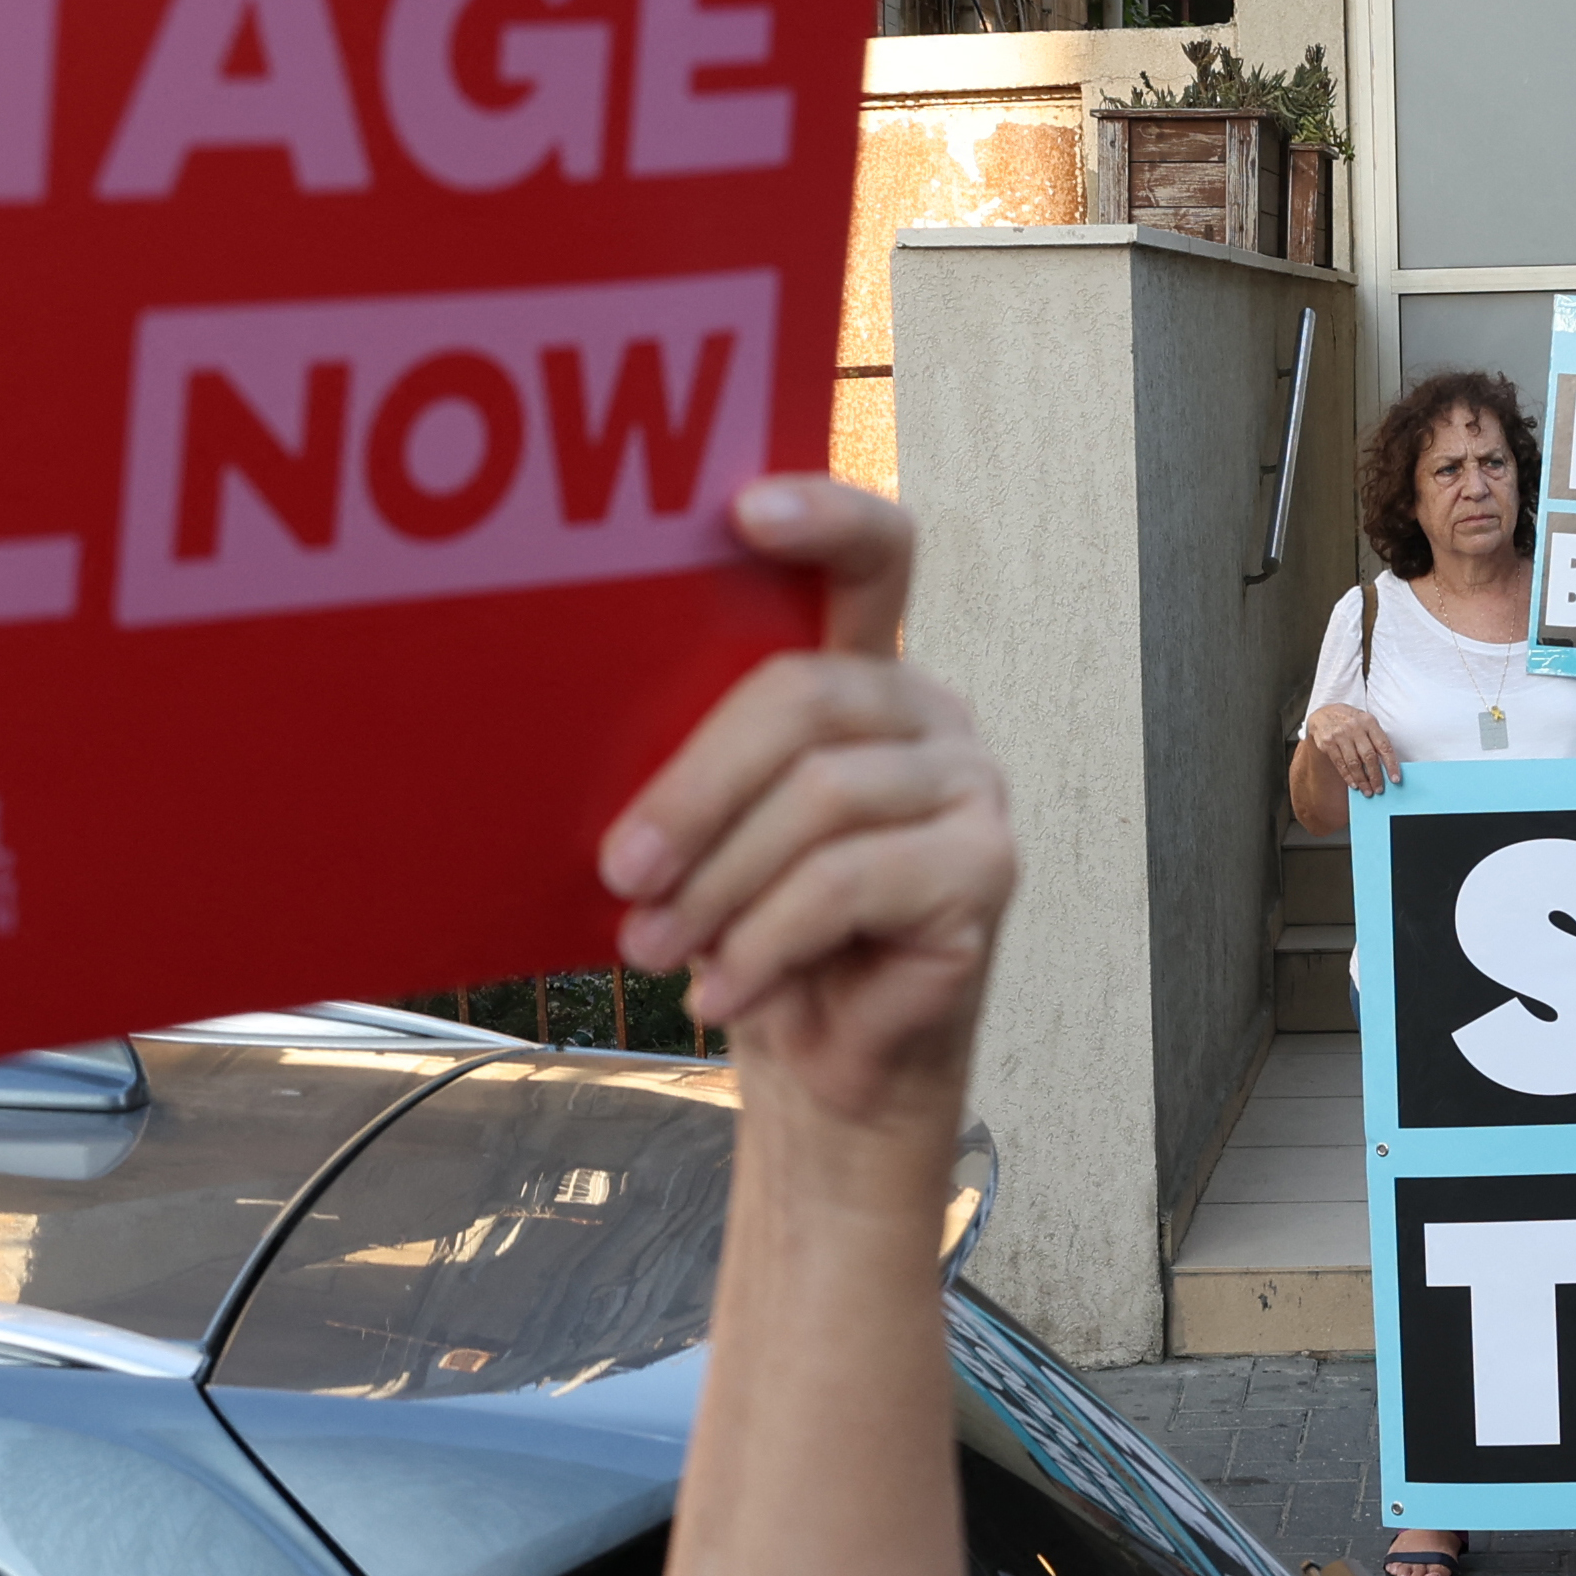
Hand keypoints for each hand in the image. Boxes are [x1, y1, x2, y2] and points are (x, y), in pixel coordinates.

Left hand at [606, 480, 1014, 1136]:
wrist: (831, 1064)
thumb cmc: (756, 933)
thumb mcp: (709, 836)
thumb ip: (687, 767)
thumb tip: (588, 755)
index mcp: (862, 670)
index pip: (873, 554)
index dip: (823, 515)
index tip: (743, 510)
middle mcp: (929, 711)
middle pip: (805, 696)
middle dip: (694, 787)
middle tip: (623, 870)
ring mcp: (971, 785)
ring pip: (821, 799)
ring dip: (718, 884)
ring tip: (653, 948)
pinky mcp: (987, 870)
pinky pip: (849, 885)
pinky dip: (765, 943)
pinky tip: (723, 991)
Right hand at [1301, 702, 1398, 799]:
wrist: (1323, 713)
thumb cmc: (1350, 721)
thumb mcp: (1364, 722)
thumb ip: (1375, 738)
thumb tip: (1386, 765)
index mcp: (1369, 722)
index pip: (1384, 746)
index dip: (1391, 764)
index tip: (1395, 779)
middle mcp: (1355, 727)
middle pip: (1369, 756)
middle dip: (1375, 776)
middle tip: (1379, 789)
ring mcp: (1340, 735)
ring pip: (1354, 763)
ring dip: (1362, 780)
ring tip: (1367, 790)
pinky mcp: (1328, 743)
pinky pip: (1340, 764)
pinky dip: (1348, 777)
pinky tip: (1354, 784)